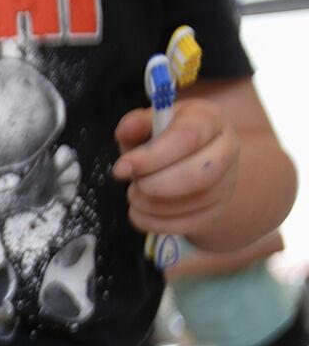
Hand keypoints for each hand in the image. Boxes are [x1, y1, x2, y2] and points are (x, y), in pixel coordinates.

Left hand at [112, 99, 240, 239]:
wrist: (190, 163)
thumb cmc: (164, 140)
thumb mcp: (148, 125)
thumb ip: (135, 125)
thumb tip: (127, 129)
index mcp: (210, 120)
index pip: (187, 138)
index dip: (151, 157)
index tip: (120, 169)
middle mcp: (226, 150)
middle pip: (197, 175)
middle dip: (154, 185)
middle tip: (133, 184)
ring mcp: (225, 184)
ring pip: (190, 204)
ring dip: (150, 205)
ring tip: (134, 195)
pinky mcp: (215, 212)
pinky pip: (185, 225)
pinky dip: (153, 222)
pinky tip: (140, 212)